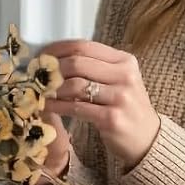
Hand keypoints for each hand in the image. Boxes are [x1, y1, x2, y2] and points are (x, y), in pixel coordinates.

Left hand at [41, 39, 160, 169]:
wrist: (148, 139)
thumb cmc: (127, 108)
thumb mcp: (119, 81)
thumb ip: (95, 68)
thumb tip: (55, 59)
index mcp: (124, 61)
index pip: (84, 46)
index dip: (57, 49)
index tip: (40, 56)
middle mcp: (124, 76)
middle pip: (77, 63)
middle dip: (52, 69)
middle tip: (36, 75)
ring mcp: (120, 97)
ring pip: (75, 85)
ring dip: (52, 89)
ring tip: (39, 91)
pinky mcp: (111, 118)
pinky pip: (76, 108)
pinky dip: (57, 106)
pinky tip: (46, 106)